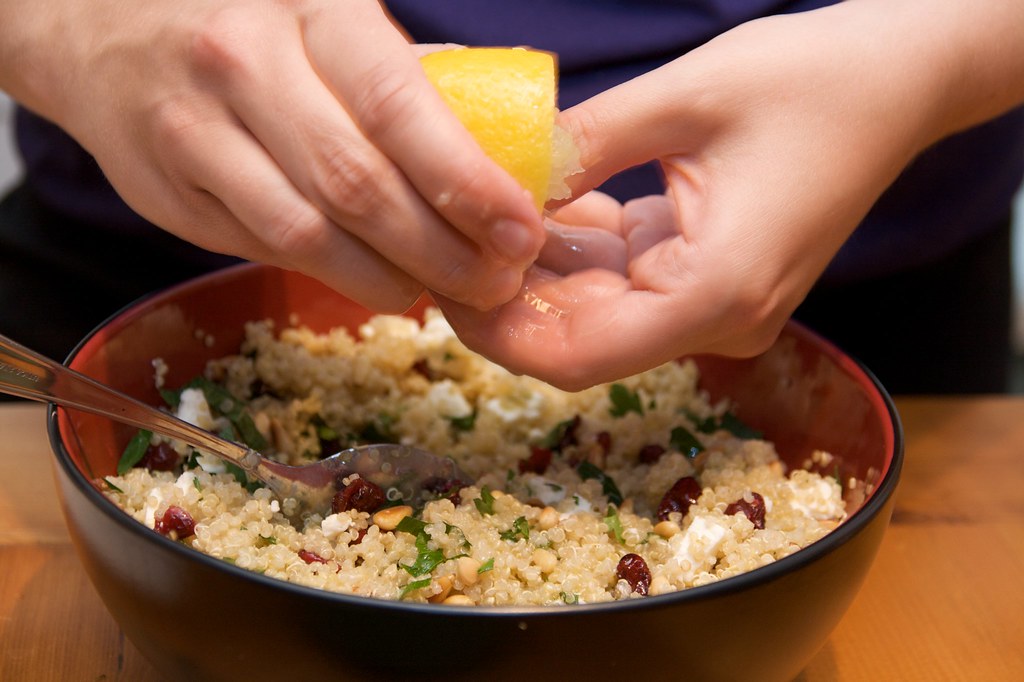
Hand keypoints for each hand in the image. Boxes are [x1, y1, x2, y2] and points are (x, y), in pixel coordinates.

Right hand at [0, 0, 542, 312]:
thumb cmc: (255, 24)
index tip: (520, 231)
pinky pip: (265, 249)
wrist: (104, 27)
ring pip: (309, 234)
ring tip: (440, 291)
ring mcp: (196, 130)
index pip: (399, 106)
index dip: (467, 181)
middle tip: (495, 280)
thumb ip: (414, 83)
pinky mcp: (167, 192)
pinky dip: (333, 277)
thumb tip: (515, 157)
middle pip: (359, 184)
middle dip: (442, 249)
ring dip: (389, 278)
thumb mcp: (334, 20)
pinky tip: (376, 281)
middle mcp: (245, 62)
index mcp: (313, 10)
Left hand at [436, 0, 1023, 389]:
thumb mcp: (684, 99)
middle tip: (443, 243)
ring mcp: (714, 304)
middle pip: (579, 341)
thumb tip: (496, 179)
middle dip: (506, 298)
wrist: (897, 84)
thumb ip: (583, 146)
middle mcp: (717, 318)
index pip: (577, 356)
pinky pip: (622, 280)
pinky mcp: (708, 278)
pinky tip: (542, 201)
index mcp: (715, 292)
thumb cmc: (812, 82)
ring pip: (595, 312)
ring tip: (481, 212)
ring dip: (537, 269)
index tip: (441, 286)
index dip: (496, 335)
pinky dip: (577, 250)